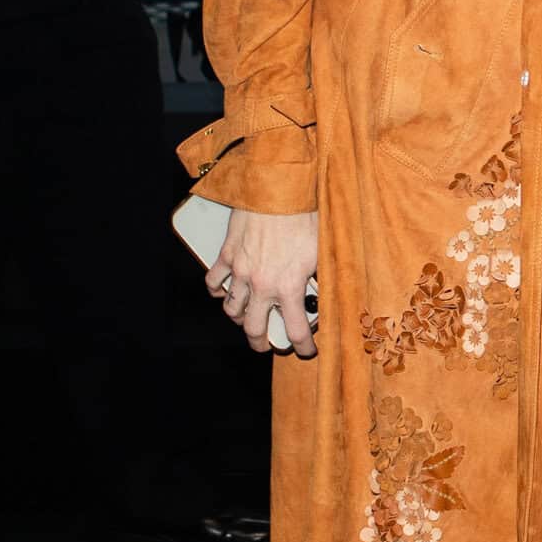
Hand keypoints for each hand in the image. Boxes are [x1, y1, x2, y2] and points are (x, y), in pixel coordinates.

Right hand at [208, 207, 319, 357]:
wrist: (277, 191)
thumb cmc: (303, 217)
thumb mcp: (322, 252)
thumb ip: (320, 277)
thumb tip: (327, 290)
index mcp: (289, 287)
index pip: (295, 330)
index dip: (302, 347)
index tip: (306, 351)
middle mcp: (262, 284)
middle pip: (253, 328)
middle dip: (260, 342)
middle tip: (266, 345)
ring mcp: (241, 271)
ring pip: (231, 308)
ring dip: (237, 318)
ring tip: (245, 320)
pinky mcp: (227, 254)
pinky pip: (214, 280)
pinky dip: (217, 289)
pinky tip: (223, 291)